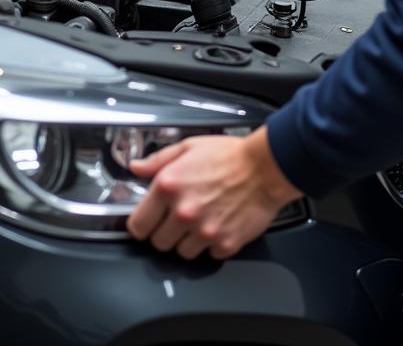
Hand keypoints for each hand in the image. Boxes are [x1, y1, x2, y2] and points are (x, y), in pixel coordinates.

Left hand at [126, 126, 302, 259]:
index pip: (138, 226)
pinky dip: (212, 244)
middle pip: (159, 243)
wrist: (266, 167)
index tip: (149, 221)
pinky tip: (219, 224)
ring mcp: (204, 231)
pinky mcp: (225, 243)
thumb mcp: (189, 147)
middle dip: (166, 231)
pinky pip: (209, 254)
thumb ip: (158, 160)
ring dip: (188, 240)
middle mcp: (184, 212)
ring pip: (182, 252)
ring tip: (201, 219)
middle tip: (179, 217)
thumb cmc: (230, 155)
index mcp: (168, 186)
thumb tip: (136, 168)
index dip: (142, 223)